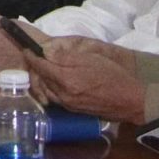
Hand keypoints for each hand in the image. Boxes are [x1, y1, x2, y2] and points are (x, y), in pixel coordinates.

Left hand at [27, 37, 145, 119]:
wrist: (131, 101)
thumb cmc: (112, 75)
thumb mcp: (90, 59)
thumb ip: (64, 57)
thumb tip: (45, 52)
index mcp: (65, 80)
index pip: (40, 66)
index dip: (32, 55)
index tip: (27, 48)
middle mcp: (63, 95)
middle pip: (41, 79)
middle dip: (35, 67)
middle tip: (34, 57)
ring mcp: (68, 105)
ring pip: (46, 90)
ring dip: (42, 79)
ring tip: (43, 68)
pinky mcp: (74, 110)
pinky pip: (56, 98)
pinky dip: (51, 88)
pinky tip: (55, 81)